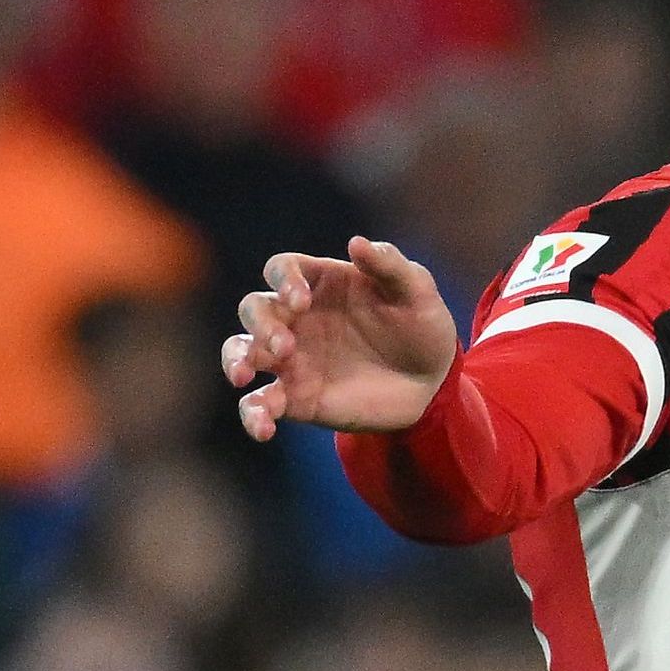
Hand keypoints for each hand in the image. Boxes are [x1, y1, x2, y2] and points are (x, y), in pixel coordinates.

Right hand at [224, 238, 459, 437]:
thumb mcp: (417, 291)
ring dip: (236, 360)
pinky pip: (260, 404)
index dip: (282, 280)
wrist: (433, 384)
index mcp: (321, 284)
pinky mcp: (296, 399)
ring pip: (242, 352)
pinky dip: (253, 415)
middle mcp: (298, 319)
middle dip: (260, 325)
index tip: (301, 301)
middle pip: (254, 309)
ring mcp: (292, 360)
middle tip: (283, 346)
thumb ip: (389, 264)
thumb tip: (355, 243)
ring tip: (245, 376)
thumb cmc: (422, 326)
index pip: (280, 269)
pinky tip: (263, 427)